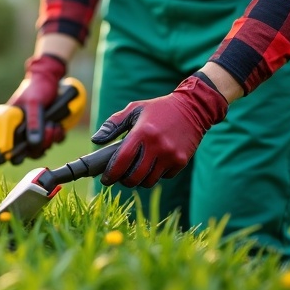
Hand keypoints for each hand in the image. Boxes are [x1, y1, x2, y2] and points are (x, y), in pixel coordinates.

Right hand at [7, 53, 66, 159]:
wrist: (51, 80)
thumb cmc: (37, 88)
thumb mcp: (34, 103)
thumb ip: (34, 123)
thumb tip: (34, 143)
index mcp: (6, 124)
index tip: (5, 156)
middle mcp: (16, 132)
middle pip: (20, 154)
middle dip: (35, 148)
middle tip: (46, 132)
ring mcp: (29, 134)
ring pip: (36, 151)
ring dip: (48, 141)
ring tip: (54, 124)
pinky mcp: (43, 134)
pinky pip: (49, 145)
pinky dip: (55, 138)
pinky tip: (58, 126)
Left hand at [91, 73, 228, 187]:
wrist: (194, 108)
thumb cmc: (158, 109)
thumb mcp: (134, 109)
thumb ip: (113, 124)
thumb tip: (95, 140)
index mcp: (142, 132)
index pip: (122, 160)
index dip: (111, 173)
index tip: (105, 178)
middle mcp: (157, 146)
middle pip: (134, 177)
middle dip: (123, 181)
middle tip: (119, 177)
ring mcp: (171, 155)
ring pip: (148, 180)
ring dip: (139, 180)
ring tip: (135, 171)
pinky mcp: (181, 161)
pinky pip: (163, 177)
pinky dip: (156, 174)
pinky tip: (154, 163)